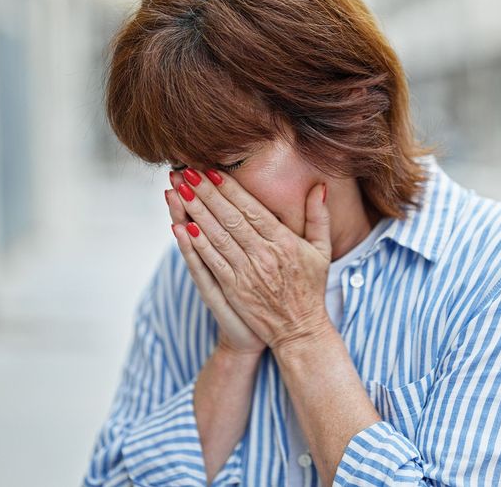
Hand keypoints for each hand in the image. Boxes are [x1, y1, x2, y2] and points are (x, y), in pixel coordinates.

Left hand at [169, 167, 333, 352]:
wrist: (300, 331)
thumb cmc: (310, 288)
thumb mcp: (322, 251)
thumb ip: (319, 217)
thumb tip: (319, 187)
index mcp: (285, 242)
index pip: (252, 209)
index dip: (230, 189)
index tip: (211, 169)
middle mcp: (265, 256)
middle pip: (230, 219)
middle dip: (206, 193)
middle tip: (186, 172)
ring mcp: (247, 273)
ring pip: (217, 237)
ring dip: (195, 213)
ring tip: (178, 192)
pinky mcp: (234, 290)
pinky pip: (211, 263)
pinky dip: (196, 244)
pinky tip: (181, 227)